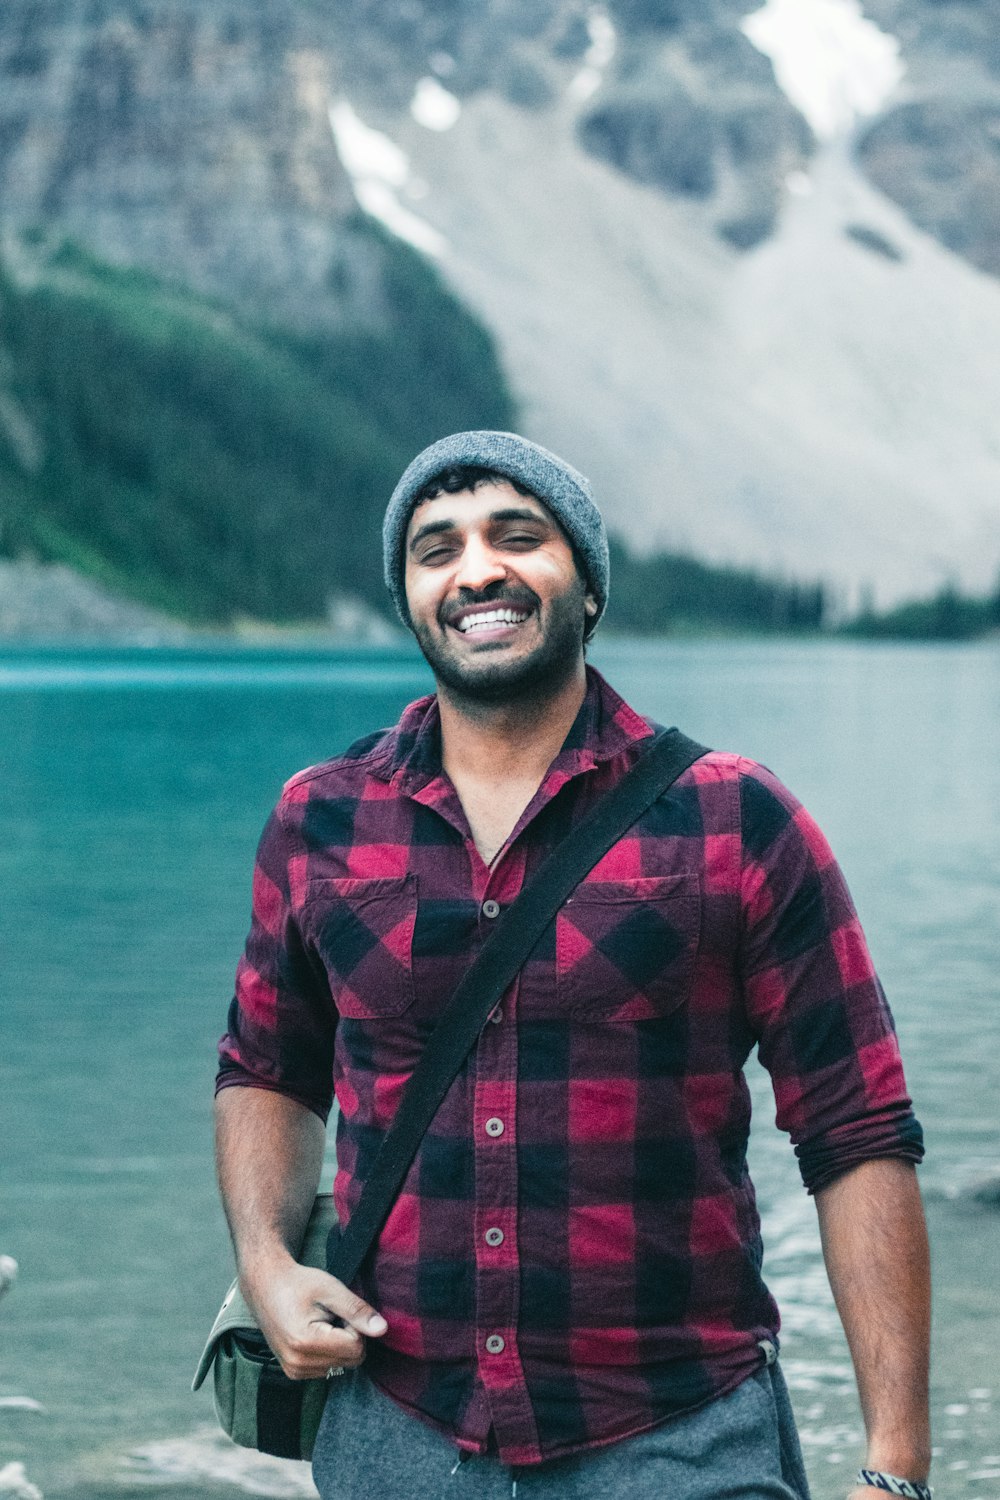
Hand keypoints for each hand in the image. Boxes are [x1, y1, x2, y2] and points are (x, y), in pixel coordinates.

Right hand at [244, 1259, 387, 1380]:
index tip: (338, 1310)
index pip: (356, 1347)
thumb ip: (356, 1310)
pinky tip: (313, 1333)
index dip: (354, 1325)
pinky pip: (328, 1368)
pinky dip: (328, 1352)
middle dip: (349, 1337)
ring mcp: (295, 1371)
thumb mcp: (330, 1289)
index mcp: (306, 1342)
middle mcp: (299, 1363)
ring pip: (341, 1365)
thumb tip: (382, 1329)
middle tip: (331, 1316)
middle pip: (351, 1360)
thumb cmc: (298, 1283)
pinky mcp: (294, 1373)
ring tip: (320, 1323)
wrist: (265, 1286)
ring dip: (338, 1345)